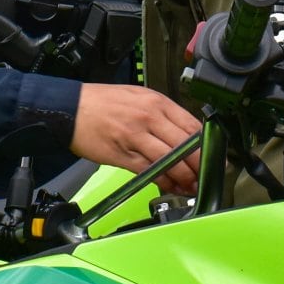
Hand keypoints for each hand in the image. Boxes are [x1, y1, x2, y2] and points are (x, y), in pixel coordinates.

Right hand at [71, 84, 201, 195]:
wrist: (71, 108)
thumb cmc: (103, 102)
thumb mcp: (138, 96)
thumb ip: (161, 114)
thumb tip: (183, 133)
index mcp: (156, 102)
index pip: (191, 125)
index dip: (205, 145)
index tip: (212, 157)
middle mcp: (149, 117)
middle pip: (185, 145)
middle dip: (198, 165)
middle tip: (204, 177)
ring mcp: (136, 137)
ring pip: (170, 161)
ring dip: (183, 177)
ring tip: (190, 186)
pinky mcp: (122, 155)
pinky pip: (149, 171)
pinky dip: (162, 181)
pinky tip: (169, 186)